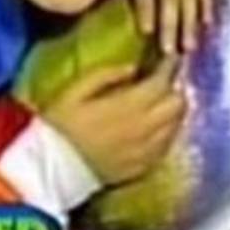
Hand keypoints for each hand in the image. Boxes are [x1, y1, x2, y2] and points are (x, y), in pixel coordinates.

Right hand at [41, 57, 185, 185]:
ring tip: (159, 104)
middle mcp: (145, 127)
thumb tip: (133, 67)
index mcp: (128, 105)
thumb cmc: (58, 127)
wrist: (50, 171)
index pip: (163, 81)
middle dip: (174, 89)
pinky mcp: (145, 166)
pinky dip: (167, 132)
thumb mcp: (74, 91)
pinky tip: (154, 128)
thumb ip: (106, 75)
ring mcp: (147, 149)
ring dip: (173, 111)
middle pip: (179, 103)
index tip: (170, 58)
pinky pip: (168, 145)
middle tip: (162, 84)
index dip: (170, 67)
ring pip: (177, 124)